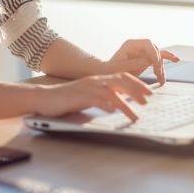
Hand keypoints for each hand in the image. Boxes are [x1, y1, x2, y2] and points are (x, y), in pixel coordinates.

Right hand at [34, 73, 152, 121]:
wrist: (44, 98)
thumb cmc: (66, 99)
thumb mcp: (87, 96)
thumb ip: (102, 97)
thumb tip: (118, 104)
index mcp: (98, 79)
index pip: (122, 77)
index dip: (137, 84)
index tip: (149, 92)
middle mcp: (94, 81)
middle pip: (120, 81)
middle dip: (136, 91)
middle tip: (148, 101)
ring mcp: (87, 88)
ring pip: (111, 92)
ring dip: (125, 104)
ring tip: (135, 115)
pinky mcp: (78, 97)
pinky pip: (95, 99)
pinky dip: (106, 104)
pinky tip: (113, 111)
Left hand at [104, 39, 179, 84]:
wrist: (107, 75)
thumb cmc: (110, 72)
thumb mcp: (118, 69)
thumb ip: (132, 63)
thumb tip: (147, 61)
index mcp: (130, 44)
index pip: (147, 43)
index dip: (154, 53)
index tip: (155, 66)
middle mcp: (138, 46)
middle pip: (155, 50)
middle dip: (158, 62)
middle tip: (158, 75)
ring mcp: (143, 51)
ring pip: (158, 56)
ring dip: (161, 67)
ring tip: (161, 78)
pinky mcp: (146, 58)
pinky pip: (159, 56)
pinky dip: (167, 57)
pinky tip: (176, 59)